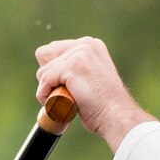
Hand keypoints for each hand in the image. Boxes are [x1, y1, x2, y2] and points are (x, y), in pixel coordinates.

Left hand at [34, 36, 154, 147]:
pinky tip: (58, 104)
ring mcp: (79, 54)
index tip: (66, 86)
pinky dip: (45, 96)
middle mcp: (85, 45)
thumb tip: (56, 75)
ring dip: (48, 90)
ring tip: (65, 101)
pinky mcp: (72, 66)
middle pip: (45, 56)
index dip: (53, 70)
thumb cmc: (104, 105)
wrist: (116, 115)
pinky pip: (44, 80)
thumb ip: (78, 69)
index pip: (54, 49)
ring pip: (43, 72)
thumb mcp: (92, 78)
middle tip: (65, 93)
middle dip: (48, 77)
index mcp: (90, 45)